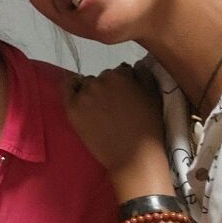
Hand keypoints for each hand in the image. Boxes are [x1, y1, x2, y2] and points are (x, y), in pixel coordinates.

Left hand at [66, 64, 169, 196]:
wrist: (134, 157)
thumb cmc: (149, 127)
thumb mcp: (154, 96)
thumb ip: (144, 75)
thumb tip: (135, 65)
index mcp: (121, 75)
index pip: (121, 72)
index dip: (125, 84)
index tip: (128, 97)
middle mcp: (100, 80)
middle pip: (103, 78)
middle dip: (109, 88)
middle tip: (115, 106)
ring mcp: (84, 94)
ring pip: (86, 84)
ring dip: (92, 91)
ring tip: (101, 109)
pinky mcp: (72, 108)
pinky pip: (67, 89)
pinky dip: (72, 89)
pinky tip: (79, 97)